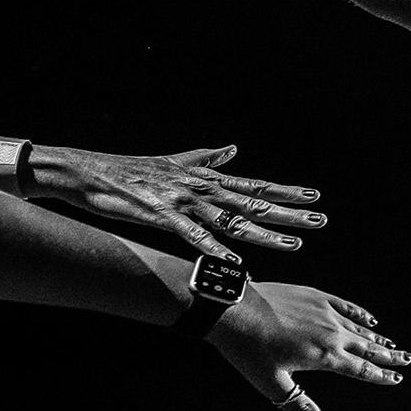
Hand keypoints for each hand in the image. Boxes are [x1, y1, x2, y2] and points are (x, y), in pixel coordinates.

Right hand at [27, 144, 323, 260]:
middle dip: (288, 214)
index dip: (286, 192)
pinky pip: (193, 235)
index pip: (255, 186)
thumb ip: (207, 158)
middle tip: (321, 221)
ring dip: (263, 234)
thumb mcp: (175, 161)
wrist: (89, 172)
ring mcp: (183, 201)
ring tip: (293, 245)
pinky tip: (234, 262)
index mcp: (206, 179)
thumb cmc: (131, 170)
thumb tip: (233, 148)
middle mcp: (201, 188)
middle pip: (253, 204)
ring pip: (231, 220)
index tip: (315, 196)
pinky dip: (214, 249)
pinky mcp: (161, 215)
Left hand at [207, 281, 408, 410]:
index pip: (361, 369)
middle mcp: (332, 334)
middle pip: (368, 348)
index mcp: (324, 357)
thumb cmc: (249, 348)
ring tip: (390, 343)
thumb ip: (298, 405)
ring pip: (360, 328)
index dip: (380, 376)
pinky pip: (346, 307)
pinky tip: (369, 319)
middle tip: (406, 359)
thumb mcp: (272, 384)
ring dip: (377, 338)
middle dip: (388, 355)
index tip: (395, 378)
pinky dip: (360, 314)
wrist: (234, 309)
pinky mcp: (316, 297)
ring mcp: (325, 313)